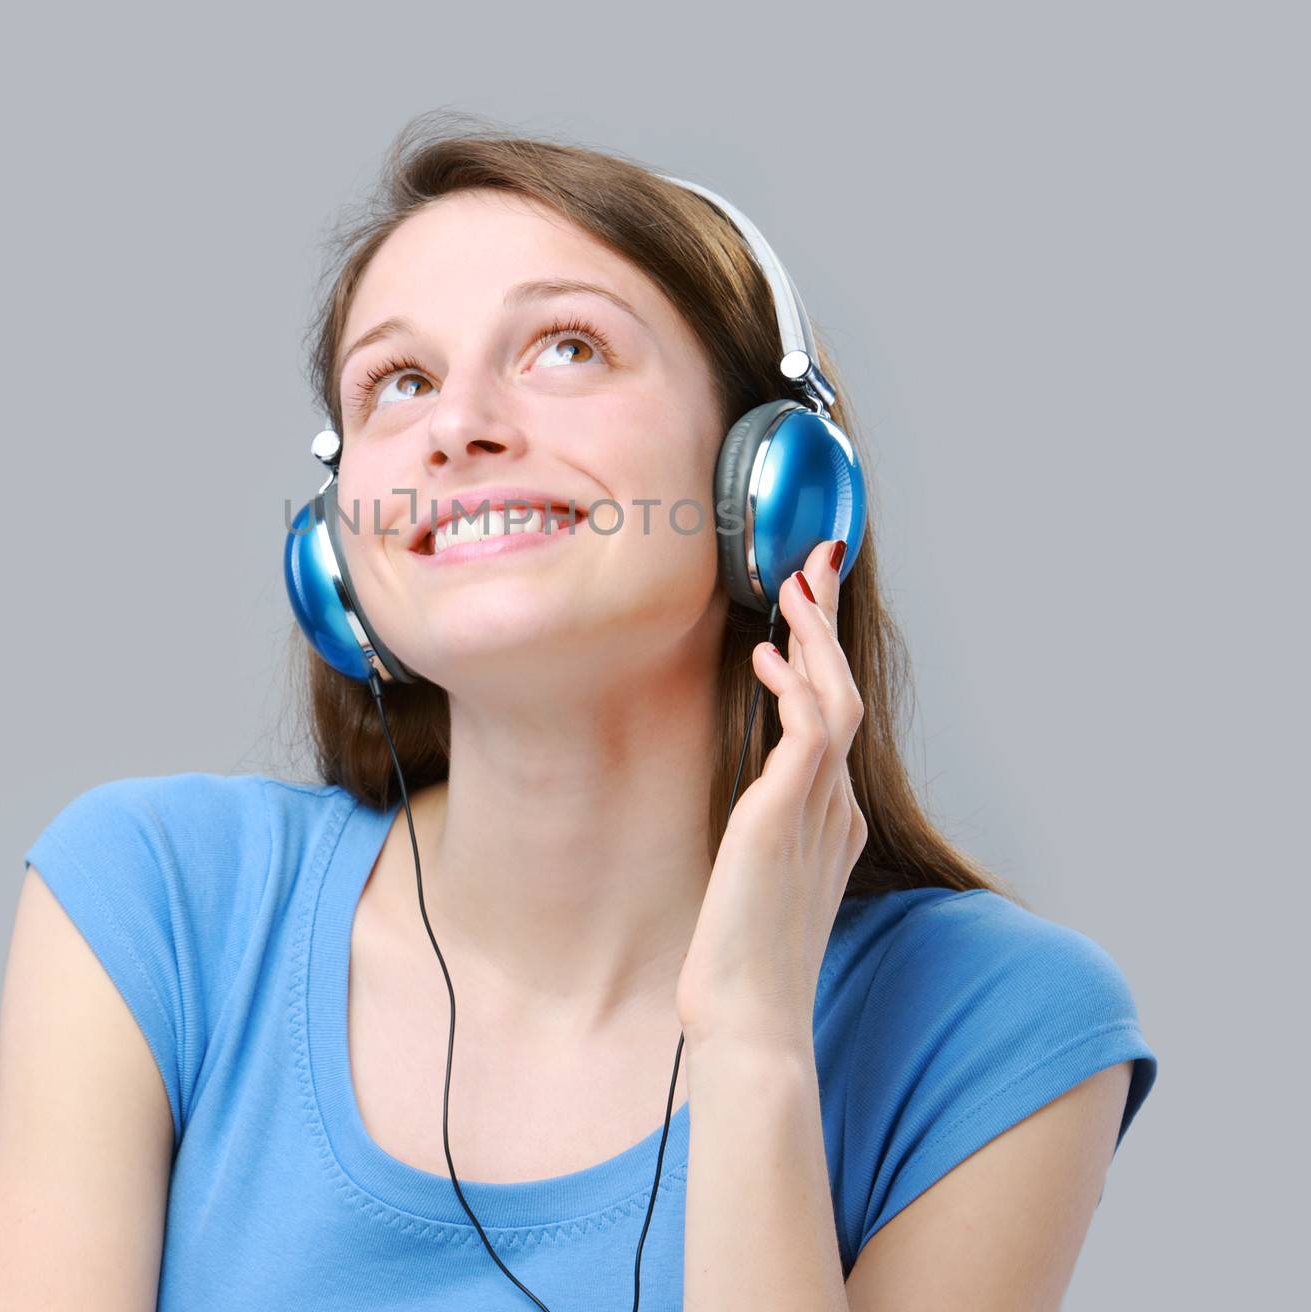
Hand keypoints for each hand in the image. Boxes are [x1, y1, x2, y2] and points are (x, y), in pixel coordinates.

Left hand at [675, 537, 868, 1057]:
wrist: (752, 1023)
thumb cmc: (745, 960)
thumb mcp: (756, 877)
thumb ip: (763, 830)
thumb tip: (752, 799)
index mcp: (828, 817)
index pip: (832, 715)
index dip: (821, 656)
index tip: (804, 607)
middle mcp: (833, 806)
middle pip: (843, 692)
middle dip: (827, 626)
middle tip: (815, 565)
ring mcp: (818, 810)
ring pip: (834, 698)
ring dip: (816, 638)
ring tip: (794, 585)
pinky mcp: (788, 816)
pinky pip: (809, 732)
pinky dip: (795, 687)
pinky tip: (767, 658)